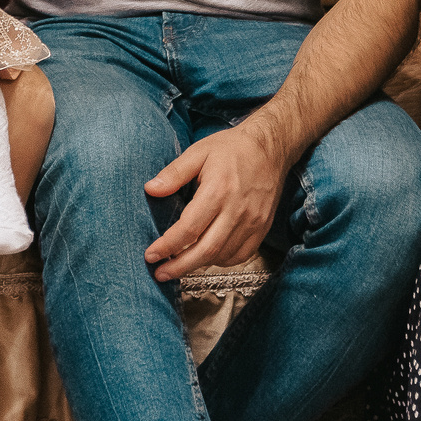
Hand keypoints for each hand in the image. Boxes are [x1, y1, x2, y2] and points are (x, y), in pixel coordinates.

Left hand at [143, 119, 287, 281]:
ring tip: (179, 265)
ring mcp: (252, 222)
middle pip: (206, 250)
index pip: (189, 228)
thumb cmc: (232, 148)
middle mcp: (237, 210)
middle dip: (180, 267)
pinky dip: (221, 261)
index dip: (168, 245)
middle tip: (161, 273)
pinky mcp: (262, 228)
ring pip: (222, 256)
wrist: (270, 147)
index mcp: (218, 190)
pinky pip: (241, 255)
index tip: (151, 254)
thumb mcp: (198, 152)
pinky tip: (207, 256)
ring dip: (198, 265)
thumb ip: (174, 173)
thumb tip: (151, 189)